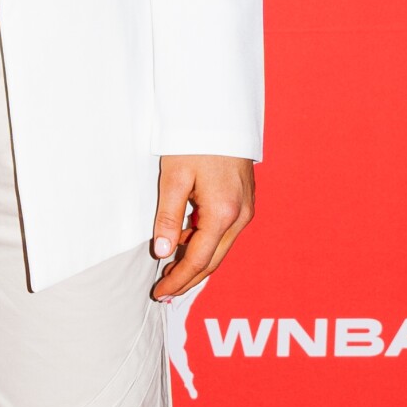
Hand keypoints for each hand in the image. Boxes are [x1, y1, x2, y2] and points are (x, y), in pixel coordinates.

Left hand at [150, 155, 252, 303]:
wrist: (221, 114)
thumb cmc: (195, 142)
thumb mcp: (174, 178)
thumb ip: (167, 218)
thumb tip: (161, 252)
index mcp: (222, 213)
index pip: (198, 260)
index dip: (177, 280)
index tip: (159, 292)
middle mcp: (240, 216)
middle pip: (213, 261)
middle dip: (188, 279)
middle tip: (164, 292)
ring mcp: (246, 210)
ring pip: (221, 249)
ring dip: (198, 264)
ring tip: (172, 275)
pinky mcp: (245, 202)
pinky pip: (226, 234)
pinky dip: (207, 246)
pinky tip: (188, 248)